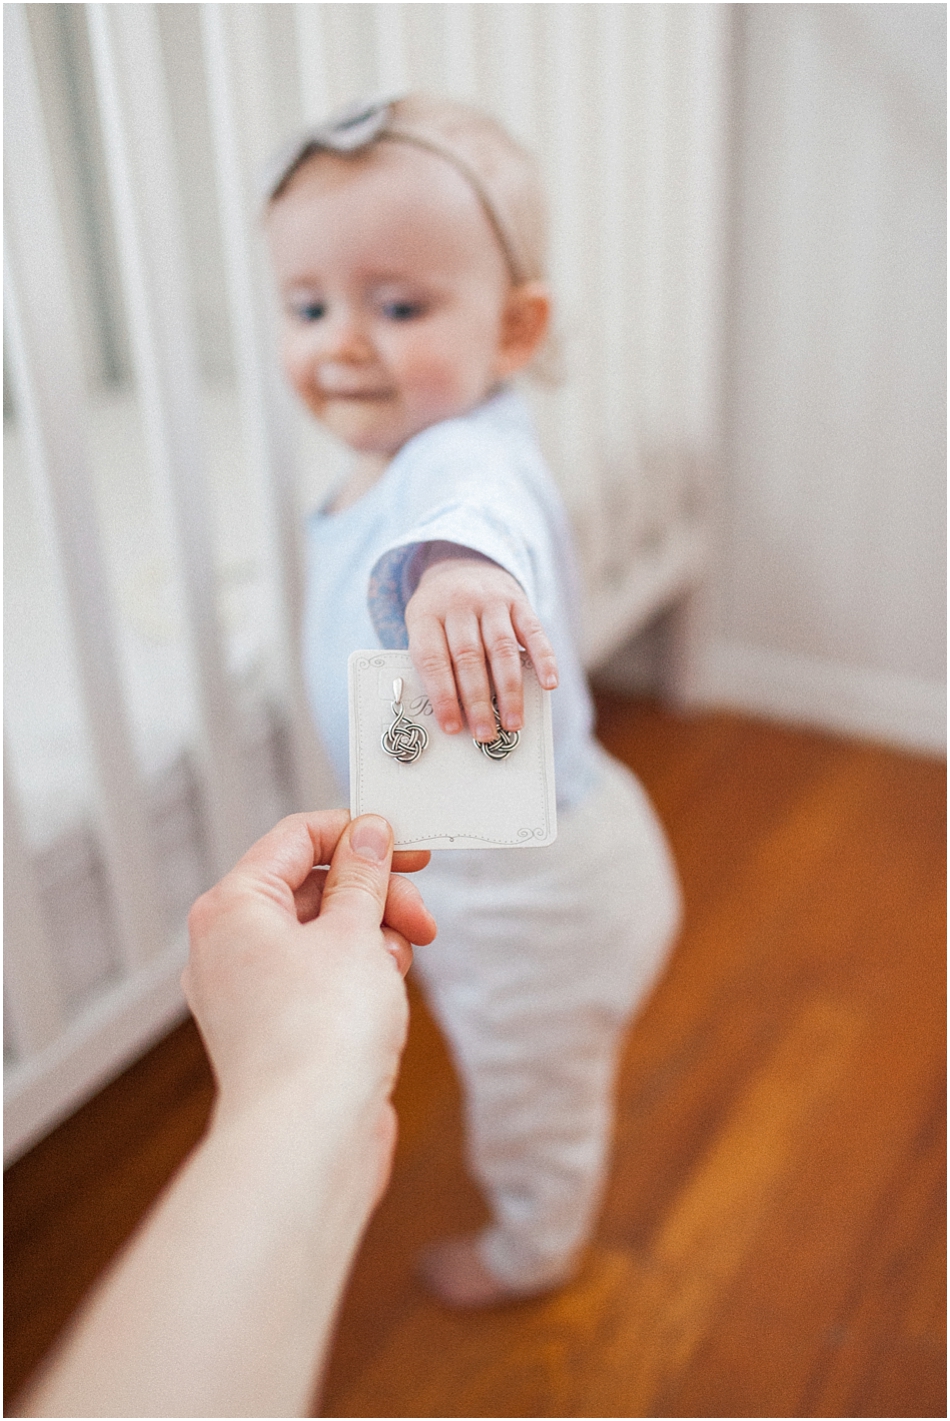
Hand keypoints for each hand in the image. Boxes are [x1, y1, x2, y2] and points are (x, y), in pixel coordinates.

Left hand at [182, 811, 435, 1126]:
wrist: (308, 1140)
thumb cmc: (320, 1035)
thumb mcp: (354, 932)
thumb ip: (363, 876)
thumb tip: (366, 835)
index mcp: (233, 907)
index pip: (295, 837)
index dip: (356, 833)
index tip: (407, 844)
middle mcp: (229, 946)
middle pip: (311, 887)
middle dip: (375, 894)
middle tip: (420, 912)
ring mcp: (249, 992)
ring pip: (321, 934)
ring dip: (372, 935)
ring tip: (401, 961)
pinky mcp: (276, 1030)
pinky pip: (320, 978)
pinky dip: (358, 975)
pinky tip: (386, 994)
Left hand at [404, 553, 558, 741]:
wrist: (462, 566)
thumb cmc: (441, 616)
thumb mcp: (424, 629)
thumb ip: (435, 664)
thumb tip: (457, 716)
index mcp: (425, 614)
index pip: (432, 659)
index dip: (443, 696)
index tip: (452, 727)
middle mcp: (458, 604)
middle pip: (468, 657)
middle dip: (478, 701)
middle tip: (485, 734)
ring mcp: (490, 601)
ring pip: (501, 649)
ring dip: (509, 690)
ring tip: (512, 723)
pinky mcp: (518, 601)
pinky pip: (533, 632)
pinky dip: (544, 659)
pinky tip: (549, 684)